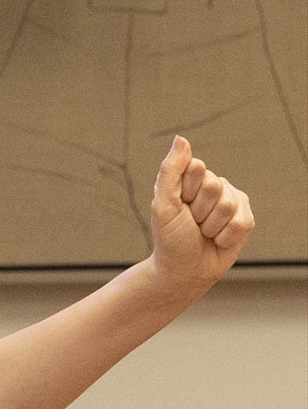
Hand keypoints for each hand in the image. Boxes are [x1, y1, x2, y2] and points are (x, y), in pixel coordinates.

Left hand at [146, 136, 254, 300]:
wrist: (184, 270)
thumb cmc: (170, 238)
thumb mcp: (163, 204)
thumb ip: (171, 170)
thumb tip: (181, 138)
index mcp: (191, 179)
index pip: (198, 169)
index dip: (186, 192)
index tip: (178, 205)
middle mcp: (213, 186)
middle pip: (214, 186)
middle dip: (198, 210)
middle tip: (191, 222)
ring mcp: (231, 201)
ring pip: (228, 205)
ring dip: (210, 226)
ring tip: (202, 233)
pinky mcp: (245, 219)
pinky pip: (241, 221)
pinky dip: (224, 236)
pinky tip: (217, 240)